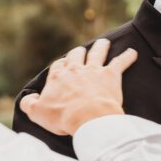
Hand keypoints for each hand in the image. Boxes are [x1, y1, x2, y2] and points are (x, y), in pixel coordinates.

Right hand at [19, 39, 137, 135]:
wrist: (88, 118)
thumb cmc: (62, 116)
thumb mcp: (37, 113)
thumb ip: (29, 104)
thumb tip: (27, 98)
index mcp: (58, 77)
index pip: (57, 66)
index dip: (60, 67)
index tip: (62, 68)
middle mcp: (76, 69)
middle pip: (76, 55)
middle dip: (78, 53)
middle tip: (81, 51)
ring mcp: (94, 70)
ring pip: (98, 52)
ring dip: (101, 46)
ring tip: (104, 42)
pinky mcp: (111, 75)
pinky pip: (121, 62)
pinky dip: (127, 57)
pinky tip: (133, 53)